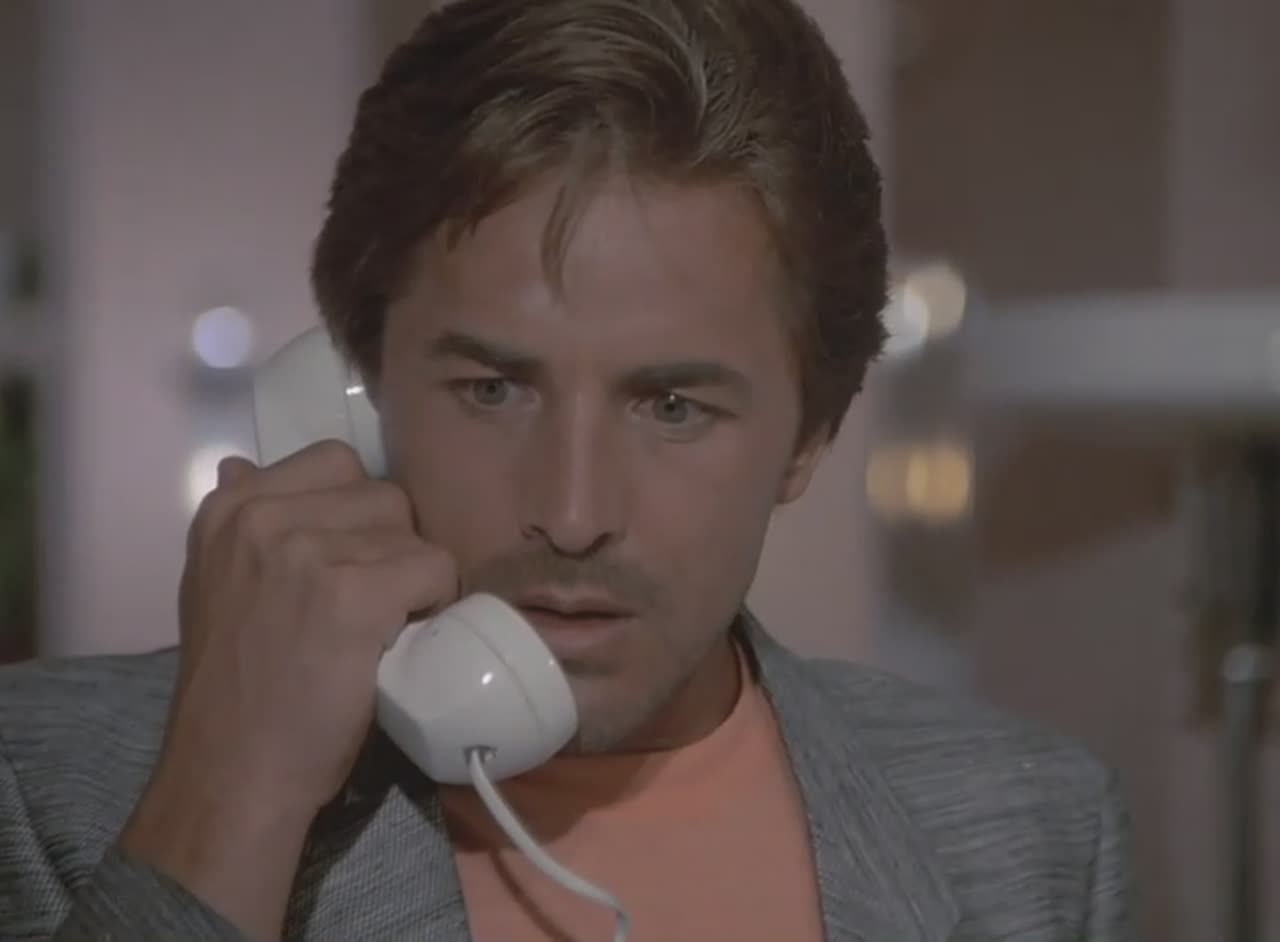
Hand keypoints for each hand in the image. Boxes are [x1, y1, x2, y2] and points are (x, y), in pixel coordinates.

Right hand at [121, 440, 456, 939]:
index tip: (352, 562)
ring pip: (412, 531)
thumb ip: (243, 528)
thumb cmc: (235, 689)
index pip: (335, 462)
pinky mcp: (352, 593)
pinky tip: (405, 636)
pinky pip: (433, 566)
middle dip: (391, 545)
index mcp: (228, 509)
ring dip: (414, 577)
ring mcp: (306, 551)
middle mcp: (262, 517)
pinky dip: (435, 601)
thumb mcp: (215, 586)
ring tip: (386, 624)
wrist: (233, 771)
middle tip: (376, 600)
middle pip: (382, 494)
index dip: (359, 514)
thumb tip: (242, 464)